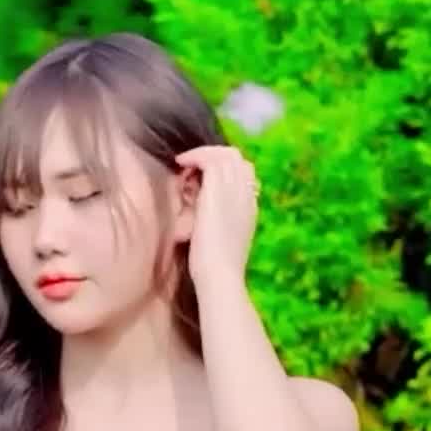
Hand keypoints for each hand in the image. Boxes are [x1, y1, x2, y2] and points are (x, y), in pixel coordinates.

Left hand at [173, 145, 259, 286]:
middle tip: (192, 166)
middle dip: (214, 156)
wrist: (220, 276)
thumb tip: (206, 218)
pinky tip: (180, 163)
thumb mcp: (224, 241)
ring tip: (184, 163)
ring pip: (226, 154)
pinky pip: (209, 159)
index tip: (203, 175)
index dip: (225, 168)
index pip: (245, 173)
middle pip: (237, 159)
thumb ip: (220, 224)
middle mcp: (247, 195)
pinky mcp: (218, 192)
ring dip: (202, 155)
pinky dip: (194, 156)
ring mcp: (235, 191)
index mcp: (250, 207)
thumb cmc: (217, 268)